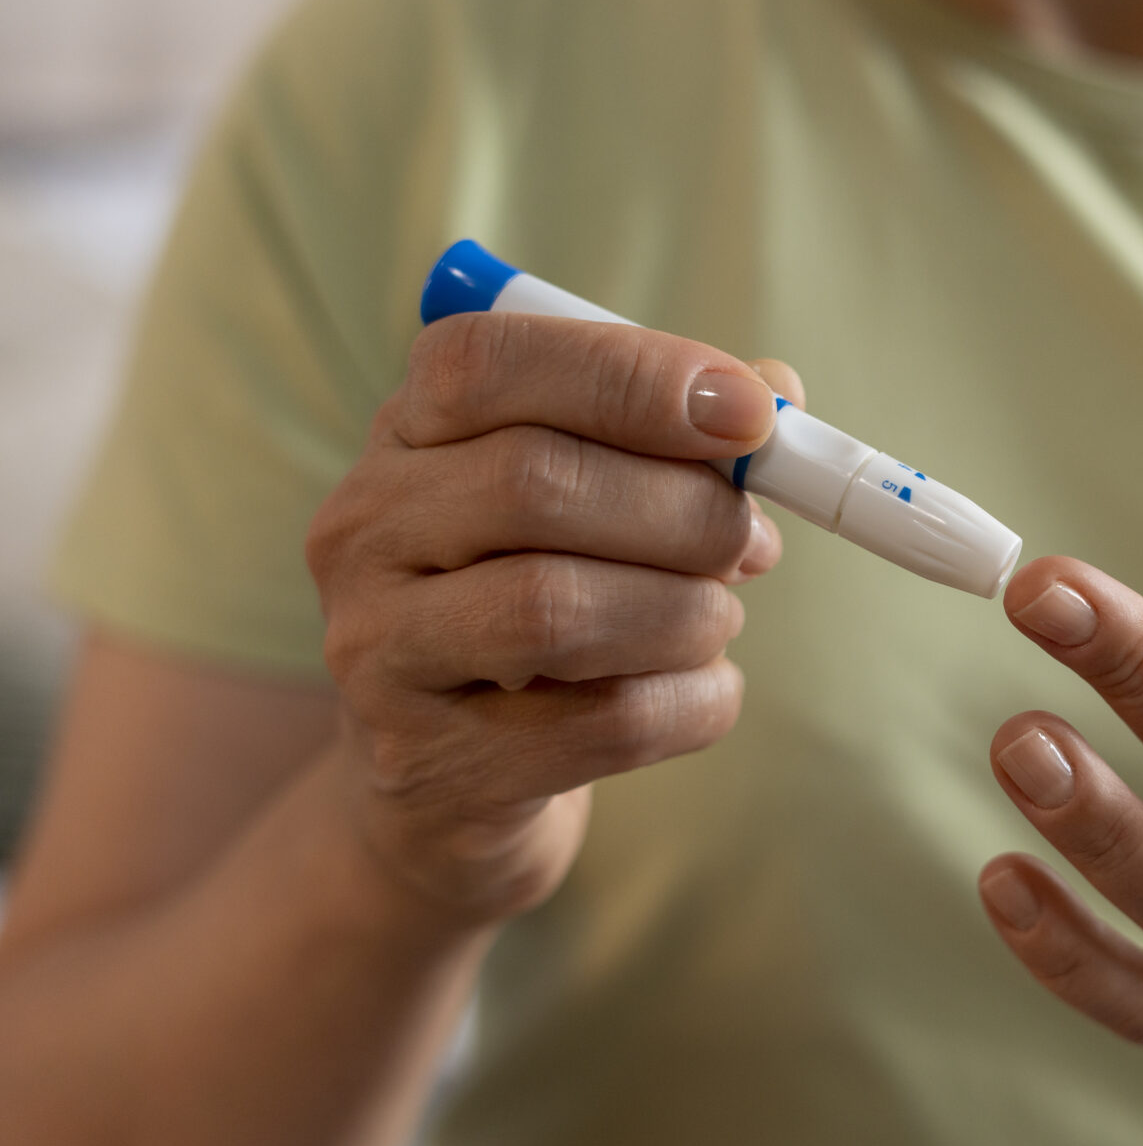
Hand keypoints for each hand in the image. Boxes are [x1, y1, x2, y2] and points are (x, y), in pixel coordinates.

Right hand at [306, 312, 802, 922]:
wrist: (455, 782)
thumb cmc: (547, 600)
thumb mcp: (595, 499)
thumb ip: (679, 431)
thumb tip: (776, 386)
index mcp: (407, 433)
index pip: (485, 362)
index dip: (631, 376)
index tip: (753, 413)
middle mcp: (363, 532)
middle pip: (533, 483)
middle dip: (686, 510)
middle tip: (754, 542)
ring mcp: (377, 653)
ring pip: (557, 610)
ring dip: (688, 613)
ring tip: (716, 621)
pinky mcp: (427, 765)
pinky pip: (603, 722)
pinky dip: (694, 701)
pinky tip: (703, 689)